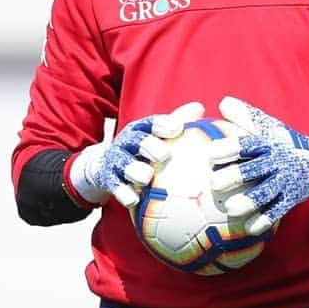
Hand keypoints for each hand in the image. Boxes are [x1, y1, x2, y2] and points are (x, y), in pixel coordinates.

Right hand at [69, 101, 204, 207]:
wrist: (109, 165)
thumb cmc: (145, 148)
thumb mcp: (158, 134)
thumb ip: (178, 122)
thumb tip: (199, 107)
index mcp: (142, 129)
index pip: (152, 123)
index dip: (163, 125)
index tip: (177, 128)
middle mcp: (128, 141)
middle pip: (137, 141)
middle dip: (148, 146)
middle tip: (163, 155)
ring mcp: (117, 160)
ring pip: (124, 164)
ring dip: (134, 170)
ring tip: (146, 177)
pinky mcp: (109, 179)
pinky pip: (115, 186)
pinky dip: (124, 193)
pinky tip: (133, 200)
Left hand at [212, 97, 308, 236]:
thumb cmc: (285, 143)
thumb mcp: (269, 127)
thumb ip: (245, 118)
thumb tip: (223, 103)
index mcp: (267, 144)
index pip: (247, 144)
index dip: (229, 148)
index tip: (210, 154)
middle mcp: (276, 162)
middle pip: (254, 169)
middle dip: (236, 176)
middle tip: (215, 183)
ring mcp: (285, 181)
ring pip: (265, 193)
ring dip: (249, 201)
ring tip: (232, 208)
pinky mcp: (291, 198)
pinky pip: (277, 211)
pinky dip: (264, 220)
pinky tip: (249, 228)